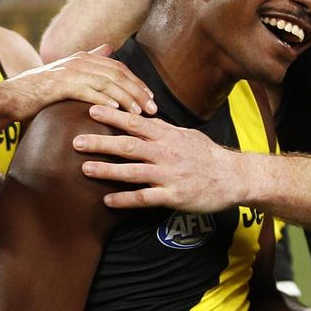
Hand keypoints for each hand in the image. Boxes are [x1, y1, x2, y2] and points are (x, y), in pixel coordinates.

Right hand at [3, 44, 155, 120]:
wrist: (12, 97)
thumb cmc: (42, 90)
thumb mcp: (68, 73)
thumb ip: (89, 61)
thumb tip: (109, 47)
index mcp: (83, 57)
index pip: (119, 68)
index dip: (137, 82)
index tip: (151, 98)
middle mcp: (79, 60)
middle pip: (117, 74)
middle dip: (138, 91)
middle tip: (153, 108)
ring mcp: (69, 71)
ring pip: (107, 82)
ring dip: (126, 98)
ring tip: (139, 112)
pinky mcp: (59, 84)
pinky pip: (87, 91)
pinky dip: (104, 100)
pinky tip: (116, 111)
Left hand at [74, 104, 247, 211]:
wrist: (234, 177)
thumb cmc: (207, 155)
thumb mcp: (186, 135)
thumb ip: (162, 129)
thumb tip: (140, 119)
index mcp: (168, 135)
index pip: (136, 122)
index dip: (113, 115)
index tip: (91, 110)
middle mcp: (166, 153)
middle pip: (128, 145)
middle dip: (100, 142)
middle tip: (76, 141)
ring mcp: (169, 175)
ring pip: (132, 171)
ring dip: (107, 170)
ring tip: (84, 168)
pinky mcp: (174, 196)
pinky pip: (145, 198)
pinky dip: (125, 199)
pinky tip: (107, 200)